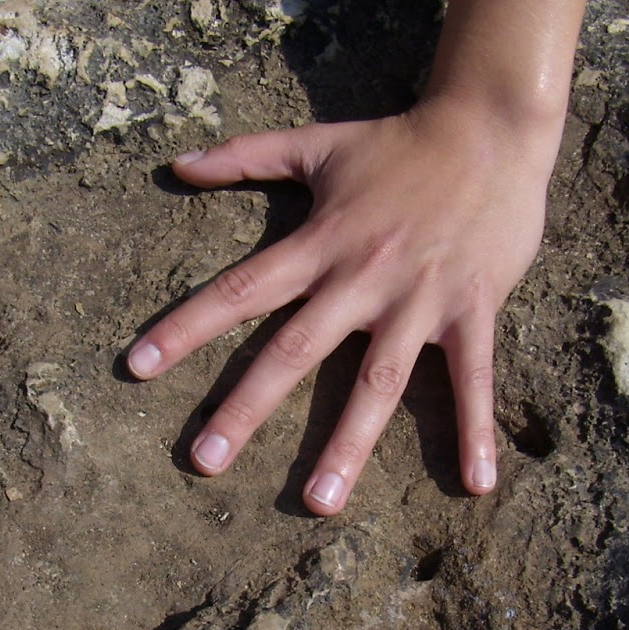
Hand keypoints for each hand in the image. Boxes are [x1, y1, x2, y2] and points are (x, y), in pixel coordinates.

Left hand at [125, 94, 563, 515]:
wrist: (490, 128)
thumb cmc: (400, 143)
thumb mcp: (317, 143)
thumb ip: (245, 156)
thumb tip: (176, 165)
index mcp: (318, 244)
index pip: (240, 290)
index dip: (186, 327)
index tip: (137, 367)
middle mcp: (360, 278)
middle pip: (293, 350)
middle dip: (246, 407)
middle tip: (203, 461)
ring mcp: (417, 299)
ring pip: (377, 382)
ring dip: (349, 444)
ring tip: (319, 501)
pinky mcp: (471, 310)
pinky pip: (473, 379)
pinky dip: (476, 430)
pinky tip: (475, 484)